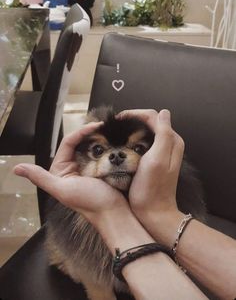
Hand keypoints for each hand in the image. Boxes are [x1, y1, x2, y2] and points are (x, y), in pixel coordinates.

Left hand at [14, 122, 127, 227]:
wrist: (114, 213)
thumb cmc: (90, 203)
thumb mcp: (62, 190)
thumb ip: (40, 178)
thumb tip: (17, 168)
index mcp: (61, 170)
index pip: (69, 143)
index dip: (80, 132)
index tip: (95, 126)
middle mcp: (74, 166)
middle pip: (81, 142)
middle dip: (91, 133)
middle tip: (104, 127)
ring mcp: (89, 166)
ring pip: (93, 145)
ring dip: (100, 138)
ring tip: (110, 132)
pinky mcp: (102, 168)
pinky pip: (103, 152)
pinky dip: (108, 145)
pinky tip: (115, 141)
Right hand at [117, 109, 184, 243]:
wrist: (152, 213)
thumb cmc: (152, 188)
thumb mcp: (157, 159)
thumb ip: (163, 134)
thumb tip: (164, 112)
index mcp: (171, 140)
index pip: (153, 116)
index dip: (134, 114)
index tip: (118, 119)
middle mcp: (169, 143)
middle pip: (150, 121)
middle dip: (132, 119)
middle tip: (115, 125)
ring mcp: (162, 152)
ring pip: (146, 130)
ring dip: (132, 128)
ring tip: (116, 132)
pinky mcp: (154, 159)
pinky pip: (144, 141)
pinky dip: (133, 138)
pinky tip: (122, 144)